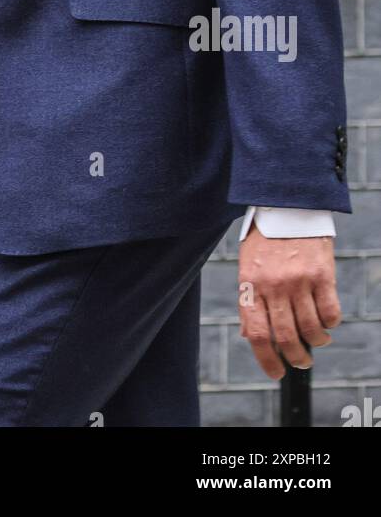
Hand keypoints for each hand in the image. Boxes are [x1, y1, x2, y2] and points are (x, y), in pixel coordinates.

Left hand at [238, 224, 340, 378]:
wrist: (287, 205)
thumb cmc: (264, 239)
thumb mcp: (247, 266)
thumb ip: (249, 299)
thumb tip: (249, 335)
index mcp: (250, 284)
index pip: (257, 334)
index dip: (267, 360)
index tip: (276, 373)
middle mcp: (273, 286)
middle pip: (285, 337)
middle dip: (295, 357)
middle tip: (301, 362)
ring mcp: (298, 281)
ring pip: (310, 328)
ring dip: (316, 342)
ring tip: (318, 341)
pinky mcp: (321, 274)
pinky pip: (330, 312)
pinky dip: (331, 323)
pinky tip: (328, 321)